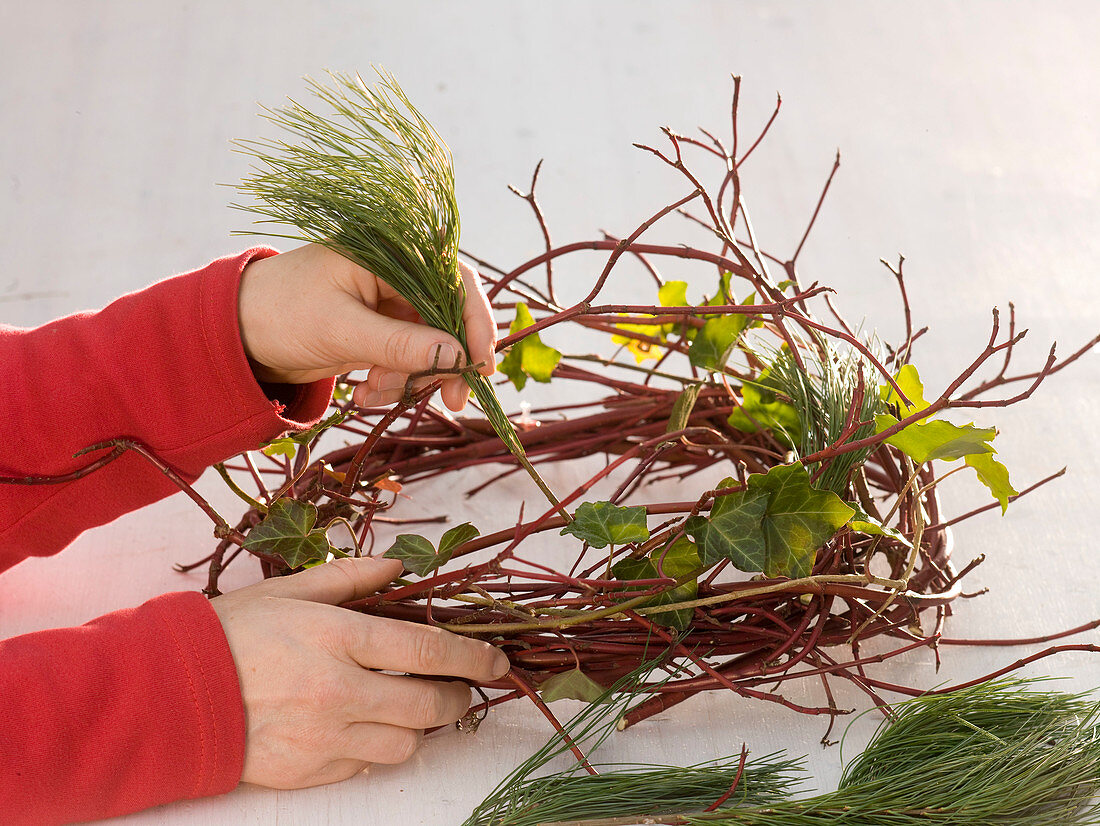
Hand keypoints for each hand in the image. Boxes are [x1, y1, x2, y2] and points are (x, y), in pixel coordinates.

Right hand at [210, 556, 509, 788]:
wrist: (171, 694)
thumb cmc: (232, 633)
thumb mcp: (292, 590)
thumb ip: (352, 577)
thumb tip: (400, 568)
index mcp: (338, 638)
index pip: (427, 651)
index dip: (472, 657)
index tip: (497, 662)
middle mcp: (338, 691)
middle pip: (427, 705)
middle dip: (455, 696)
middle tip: (456, 687)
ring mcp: (324, 738)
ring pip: (404, 744)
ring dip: (417, 726)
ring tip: (407, 706)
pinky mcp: (308, 771)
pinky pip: (365, 767)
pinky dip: (375, 748)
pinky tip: (364, 726)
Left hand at [237, 243, 495, 410]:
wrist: (238, 333)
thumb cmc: (281, 313)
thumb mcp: (342, 330)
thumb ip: (402, 345)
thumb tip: (458, 357)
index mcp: (390, 254)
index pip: (454, 280)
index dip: (475, 321)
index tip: (481, 364)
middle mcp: (397, 274)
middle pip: (449, 317)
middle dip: (447, 361)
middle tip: (454, 400)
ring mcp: (390, 304)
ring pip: (431, 344)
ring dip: (414, 377)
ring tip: (377, 394)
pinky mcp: (381, 330)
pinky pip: (408, 359)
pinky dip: (395, 381)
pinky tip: (366, 393)